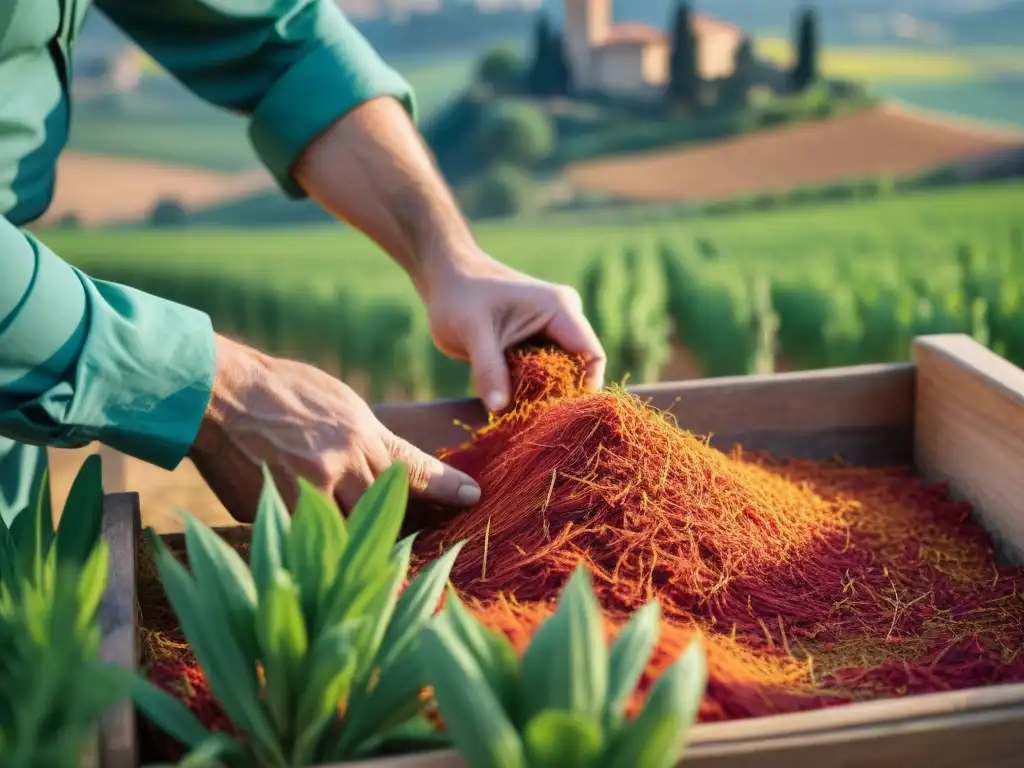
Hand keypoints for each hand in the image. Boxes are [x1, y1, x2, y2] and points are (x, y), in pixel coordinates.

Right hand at [188, 335, 480, 521]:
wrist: (221, 393)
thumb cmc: (282, 392)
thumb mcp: (340, 404)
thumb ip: (369, 439)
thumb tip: (393, 468)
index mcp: (360, 435)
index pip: (415, 469)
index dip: (446, 486)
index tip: (472, 496)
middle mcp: (341, 465)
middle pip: (384, 511)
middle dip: (392, 520)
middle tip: (397, 528)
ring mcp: (307, 491)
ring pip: (347, 531)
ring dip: (353, 536)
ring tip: (351, 538)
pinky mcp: (274, 512)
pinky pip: (305, 537)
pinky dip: (311, 539)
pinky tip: (309, 538)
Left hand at [421, 252, 606, 411]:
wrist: (446, 280)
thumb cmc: (460, 297)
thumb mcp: (473, 333)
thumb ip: (489, 369)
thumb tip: (499, 408)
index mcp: (560, 309)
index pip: (592, 356)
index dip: (584, 388)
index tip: (562, 417)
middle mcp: (563, 320)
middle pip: (578, 370)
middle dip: (560, 397)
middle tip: (536, 422)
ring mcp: (551, 333)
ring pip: (560, 377)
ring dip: (543, 397)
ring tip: (521, 417)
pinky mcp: (536, 345)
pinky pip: (542, 376)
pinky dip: (530, 392)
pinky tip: (512, 407)